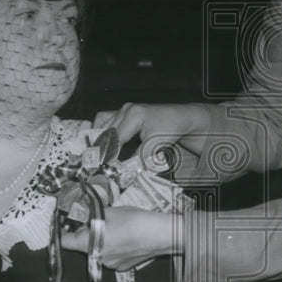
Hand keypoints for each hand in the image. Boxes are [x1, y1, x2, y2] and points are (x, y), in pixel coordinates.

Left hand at [61, 206, 181, 270]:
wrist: (160, 234)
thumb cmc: (134, 221)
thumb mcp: (108, 211)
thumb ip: (91, 214)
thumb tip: (82, 213)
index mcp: (89, 245)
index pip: (65, 242)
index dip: (62, 231)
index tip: (63, 223)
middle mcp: (97, 259)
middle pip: (83, 245)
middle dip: (87, 232)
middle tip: (95, 218)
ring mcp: (111, 265)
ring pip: (99, 250)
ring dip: (101, 239)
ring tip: (115, 226)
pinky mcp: (123, 266)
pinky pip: (112, 255)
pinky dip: (114, 246)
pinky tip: (125, 236)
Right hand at [92, 102, 208, 166]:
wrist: (181, 118)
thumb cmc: (171, 129)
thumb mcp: (155, 146)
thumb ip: (139, 158)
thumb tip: (126, 171)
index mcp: (133, 115)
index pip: (115, 137)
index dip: (108, 153)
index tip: (103, 166)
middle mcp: (126, 109)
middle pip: (106, 131)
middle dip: (102, 147)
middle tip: (99, 164)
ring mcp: (124, 109)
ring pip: (104, 125)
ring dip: (102, 140)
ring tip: (100, 155)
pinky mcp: (124, 112)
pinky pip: (107, 121)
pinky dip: (105, 133)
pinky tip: (104, 145)